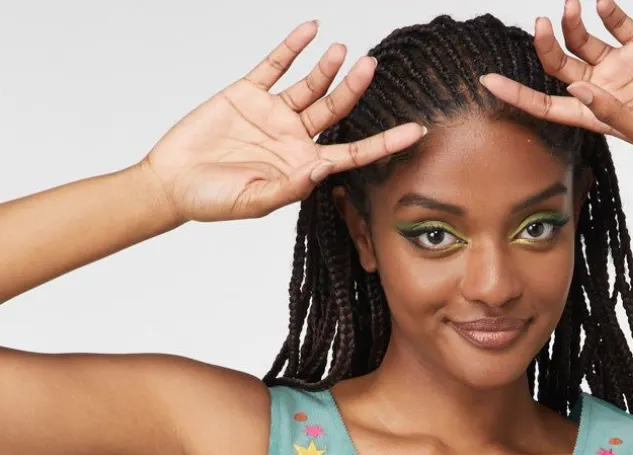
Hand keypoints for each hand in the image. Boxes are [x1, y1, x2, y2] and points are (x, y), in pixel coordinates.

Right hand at [138, 19, 425, 223]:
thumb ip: (288, 188)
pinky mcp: (247, 93)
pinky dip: (292, 47)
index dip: (386, 143)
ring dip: (327, 67)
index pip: (354, 154)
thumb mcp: (253, 202)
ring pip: (310, 85)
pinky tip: (310, 31)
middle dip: (355, 89)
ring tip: (343, 50)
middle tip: (371, 66)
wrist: (172, 182)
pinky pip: (275, 64)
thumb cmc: (212, 201)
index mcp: (303, 168)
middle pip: (335, 110)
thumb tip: (319, 171)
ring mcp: (272, 114)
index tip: (416, 132)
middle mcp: (294, 139)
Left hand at [479, 0, 632, 160]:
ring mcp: (623, 66)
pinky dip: (605, 7)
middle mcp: (604, 90)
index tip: (487, 83)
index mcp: (598, 117)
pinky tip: (598, 0)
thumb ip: (612, 112)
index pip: (547, 106)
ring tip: (573, 3)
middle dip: (545, 45)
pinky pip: (617, 21)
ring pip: (583, 39)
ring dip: (572, 21)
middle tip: (541, 23)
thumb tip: (576, 90)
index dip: (517, 95)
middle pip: (560, 65)